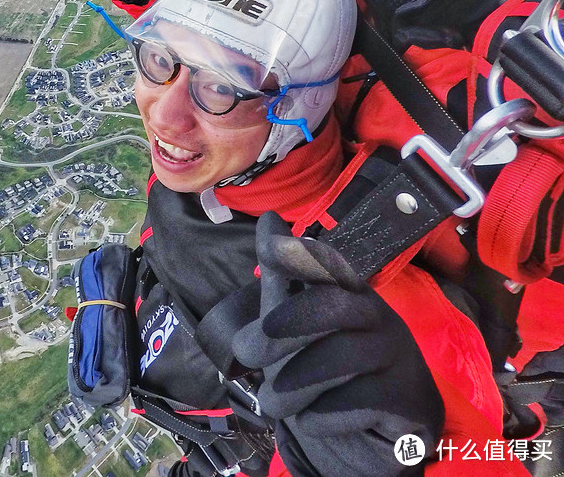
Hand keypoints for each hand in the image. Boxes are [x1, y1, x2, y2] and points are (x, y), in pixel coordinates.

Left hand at [232, 212, 443, 476]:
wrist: (365, 437)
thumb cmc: (321, 372)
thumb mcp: (291, 327)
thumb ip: (279, 280)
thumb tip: (269, 219)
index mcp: (346, 292)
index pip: (328, 265)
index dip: (301, 255)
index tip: (271, 245)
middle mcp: (376, 315)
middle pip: (333, 306)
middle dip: (284, 328)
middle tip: (247, 351)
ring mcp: (397, 354)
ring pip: (342, 356)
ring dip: (295, 383)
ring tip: (273, 403)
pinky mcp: (409, 396)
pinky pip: (359, 401)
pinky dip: (324, 415)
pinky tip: (314, 419)